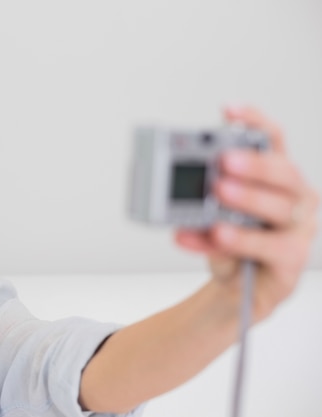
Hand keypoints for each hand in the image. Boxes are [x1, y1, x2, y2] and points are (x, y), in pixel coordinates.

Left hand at [175, 106, 319, 320]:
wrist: (235, 291)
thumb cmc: (228, 244)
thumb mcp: (208, 216)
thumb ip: (197, 200)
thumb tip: (173, 186)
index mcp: (274, 179)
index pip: (273, 141)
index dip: (254, 121)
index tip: (228, 110)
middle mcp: (293, 199)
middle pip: (285, 171)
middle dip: (255, 163)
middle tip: (225, 160)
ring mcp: (297, 229)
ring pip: (280, 208)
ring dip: (248, 197)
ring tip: (218, 191)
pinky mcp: (291, 260)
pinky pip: (268, 247)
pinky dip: (238, 240)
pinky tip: (216, 233)